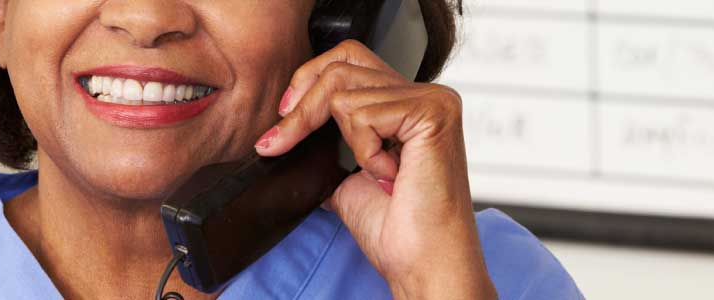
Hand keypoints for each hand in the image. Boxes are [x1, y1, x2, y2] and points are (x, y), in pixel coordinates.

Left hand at [254, 40, 492, 298]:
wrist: (421, 261)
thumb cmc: (398, 230)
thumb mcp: (347, 180)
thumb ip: (329, 148)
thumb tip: (285, 135)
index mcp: (409, 103)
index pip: (349, 59)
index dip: (308, 82)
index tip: (282, 121)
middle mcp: (427, 94)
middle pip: (341, 65)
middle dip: (303, 108)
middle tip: (280, 141)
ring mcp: (433, 100)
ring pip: (344, 91)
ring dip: (346, 142)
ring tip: (377, 175)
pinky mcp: (431, 112)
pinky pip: (363, 114)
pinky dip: (364, 150)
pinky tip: (390, 175)